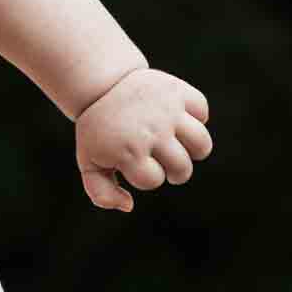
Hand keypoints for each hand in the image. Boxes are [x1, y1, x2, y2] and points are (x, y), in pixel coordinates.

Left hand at [74, 67, 212, 210]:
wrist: (101, 86)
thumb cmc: (99, 131)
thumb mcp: (89, 161)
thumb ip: (101, 192)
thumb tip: (129, 206)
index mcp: (126, 150)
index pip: (153, 180)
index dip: (146, 177)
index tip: (135, 165)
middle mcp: (150, 131)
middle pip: (182, 167)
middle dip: (176, 172)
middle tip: (167, 164)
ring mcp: (166, 111)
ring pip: (201, 143)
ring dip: (195, 150)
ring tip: (181, 147)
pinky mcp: (177, 91)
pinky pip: (202, 110)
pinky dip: (197, 116)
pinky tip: (181, 119)